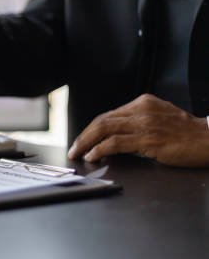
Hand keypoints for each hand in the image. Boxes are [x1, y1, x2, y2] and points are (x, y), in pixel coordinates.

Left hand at [67, 94, 208, 166]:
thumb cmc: (186, 134)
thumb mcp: (159, 119)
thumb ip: (137, 123)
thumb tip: (113, 137)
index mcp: (142, 103)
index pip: (108, 115)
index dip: (90, 129)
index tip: (81, 140)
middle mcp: (141, 110)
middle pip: (102, 120)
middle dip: (83, 136)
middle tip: (73, 148)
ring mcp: (145, 123)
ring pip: (105, 129)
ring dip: (87, 142)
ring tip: (78, 153)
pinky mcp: (148, 139)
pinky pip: (116, 143)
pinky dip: (101, 149)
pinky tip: (93, 155)